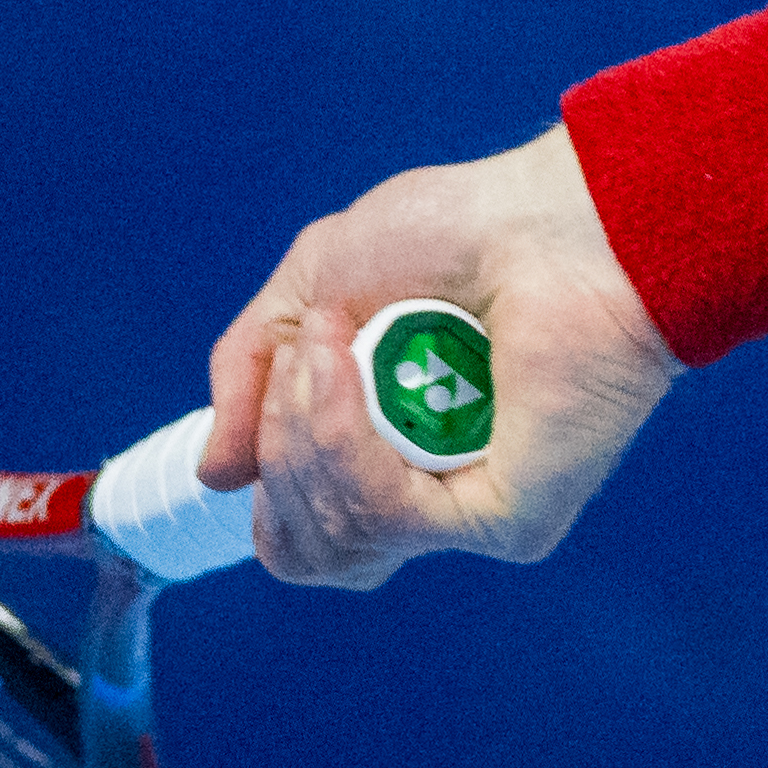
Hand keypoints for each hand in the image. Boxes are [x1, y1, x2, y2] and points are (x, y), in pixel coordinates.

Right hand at [196, 126, 683, 588]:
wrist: (550, 216)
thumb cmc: (458, 235)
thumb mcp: (311, 291)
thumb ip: (247, 380)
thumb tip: (216, 478)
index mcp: (393, 460)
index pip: (299, 540)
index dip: (269, 479)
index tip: (283, 382)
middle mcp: (433, 499)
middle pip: (302, 551)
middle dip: (279, 450)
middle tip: (308, 357)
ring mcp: (470, 514)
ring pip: (332, 539)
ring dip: (302, 430)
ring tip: (333, 343)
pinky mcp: (508, 520)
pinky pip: (385, 516)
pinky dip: (340, 436)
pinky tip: (349, 363)